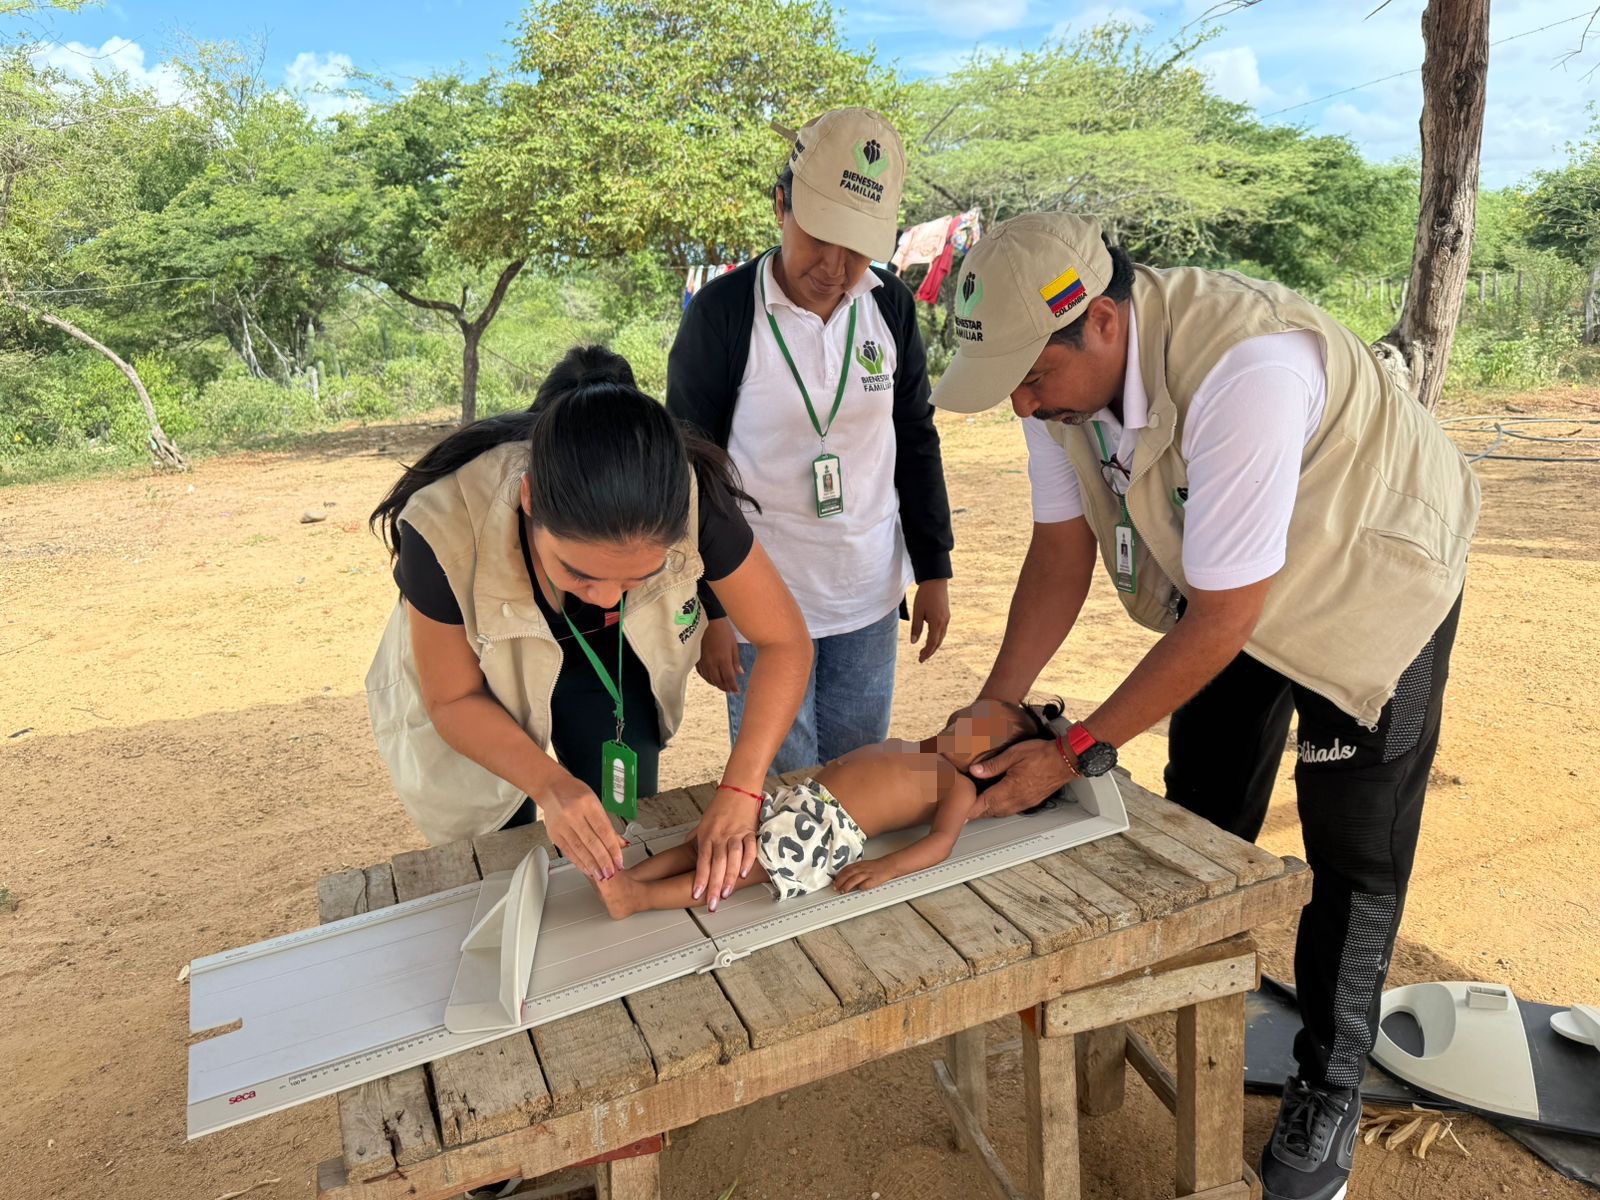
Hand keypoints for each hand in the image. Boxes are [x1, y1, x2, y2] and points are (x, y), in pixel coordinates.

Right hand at [538, 771, 624, 881]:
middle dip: (603, 860)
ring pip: (579, 849)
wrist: (551, 787)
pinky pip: (568, 851)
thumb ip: (607, 825)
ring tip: (602, 875)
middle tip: (611, 873)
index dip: (612, 848)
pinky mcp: (554, 834)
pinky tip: (588, 869)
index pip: (603, 830)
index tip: (619, 861)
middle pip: (591, 842)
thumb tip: (621, 844)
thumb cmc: (576, 793)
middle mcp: (574, 815)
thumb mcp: (595, 803)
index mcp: (588, 804)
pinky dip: (579, 862)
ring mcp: (562, 825)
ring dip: (592, 865)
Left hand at [691, 786, 761, 910]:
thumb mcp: (703, 823)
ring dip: (729, 877)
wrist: (737, 789)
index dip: (700, 879)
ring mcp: (735, 834)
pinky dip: (748, 861)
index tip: (697, 894)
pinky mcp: (749, 831)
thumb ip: (696, 839)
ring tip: (726, 894)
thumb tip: (687, 849)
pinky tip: (745, 874)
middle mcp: (720, 837)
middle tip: (712, 903)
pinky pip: (749, 848)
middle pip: (716, 864)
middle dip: (713, 886)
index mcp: (707, 837)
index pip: (702, 862)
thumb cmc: (721, 807)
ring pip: (731, 858)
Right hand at [695, 618, 743, 693]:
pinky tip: (711, 679)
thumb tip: (739, 673)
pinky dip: (707, 679)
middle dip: (725, 688)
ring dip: (716, 684)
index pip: (729, 678)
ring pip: (709, 679)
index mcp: (723, 660)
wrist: (708, 620)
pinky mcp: (697, 658)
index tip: (737, 691)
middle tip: (730, 690)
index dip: (733, 686)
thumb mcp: (733, 645)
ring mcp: (704, 662)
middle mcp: (712, 664)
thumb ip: (736, 661)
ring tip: (722, 686)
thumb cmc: (723, 630)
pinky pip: (702, 673)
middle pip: (718, 681)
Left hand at [834, 858, 904, 892]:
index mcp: (859, 865)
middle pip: (848, 874)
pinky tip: (857, 890)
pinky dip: (860, 887)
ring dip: (847, 885)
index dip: (839, 876)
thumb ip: (855, 870)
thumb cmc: (876, 867)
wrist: (889, 865)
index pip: (846, 869)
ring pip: (854, 879)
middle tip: (835, 887)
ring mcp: (868, 874)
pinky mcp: (874, 880)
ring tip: (842, 891)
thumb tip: (844, 877)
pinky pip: (865, 884)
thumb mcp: (864, 865)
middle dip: (840, 881)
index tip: (834, 881)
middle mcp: (862, 869)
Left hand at [910, 578, 950, 663]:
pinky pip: (942, 630)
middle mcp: (944, 622)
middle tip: (921, 658)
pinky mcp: (946, 615)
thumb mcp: (917, 612)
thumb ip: (916, 627)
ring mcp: (946, 619)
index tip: (920, 660)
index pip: (932, 643)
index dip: (927, 652)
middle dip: (930, 651)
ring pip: (941, 637)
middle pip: (938, 642)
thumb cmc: (925, 595)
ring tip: (925, 650)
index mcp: (937, 623)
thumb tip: (914, 642)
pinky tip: (931, 638)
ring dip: (934, 645)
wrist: (936, 581)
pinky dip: (937, 637)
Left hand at [968, 737, 1075, 816]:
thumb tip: (975, 771)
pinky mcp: (1031, 801)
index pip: (983, 805)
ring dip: (988, 811)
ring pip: (1001, 813)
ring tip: (978, 805)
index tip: (959, 809)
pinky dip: (1001, 808)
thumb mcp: (1013, 754)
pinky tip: (998, 800)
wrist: (1066, 760)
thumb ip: (992, 765)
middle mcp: (1017, 800)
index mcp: (1009, 789)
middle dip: (976, 811)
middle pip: (990, 812)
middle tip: (964, 808)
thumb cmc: (1043, 754)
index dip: (969, 809)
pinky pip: (1012, 810)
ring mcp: (1025, 802)